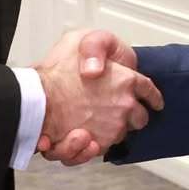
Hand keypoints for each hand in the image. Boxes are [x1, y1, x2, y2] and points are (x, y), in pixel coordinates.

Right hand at [35, 29, 156, 164]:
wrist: (33, 97)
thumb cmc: (53, 70)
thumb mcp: (77, 40)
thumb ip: (96, 47)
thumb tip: (100, 68)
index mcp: (125, 79)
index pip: (149, 90)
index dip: (152, 96)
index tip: (154, 101)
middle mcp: (124, 106)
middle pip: (140, 117)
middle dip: (132, 115)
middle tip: (116, 111)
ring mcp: (113, 127)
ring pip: (121, 134)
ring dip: (110, 130)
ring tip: (91, 123)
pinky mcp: (98, 144)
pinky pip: (102, 150)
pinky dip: (93, 147)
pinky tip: (83, 139)